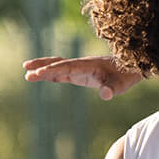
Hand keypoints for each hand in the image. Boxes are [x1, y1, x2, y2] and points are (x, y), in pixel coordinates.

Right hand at [23, 54, 140, 100]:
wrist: (132, 67)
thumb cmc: (126, 76)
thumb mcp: (121, 85)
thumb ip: (112, 90)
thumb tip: (105, 95)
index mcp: (88, 65)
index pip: (66, 66)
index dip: (52, 69)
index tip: (38, 73)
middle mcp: (81, 64)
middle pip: (58, 63)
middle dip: (42, 66)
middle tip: (26, 70)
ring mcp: (80, 69)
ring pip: (58, 66)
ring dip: (43, 68)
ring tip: (26, 72)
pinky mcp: (82, 74)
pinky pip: (63, 72)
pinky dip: (52, 74)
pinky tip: (42, 77)